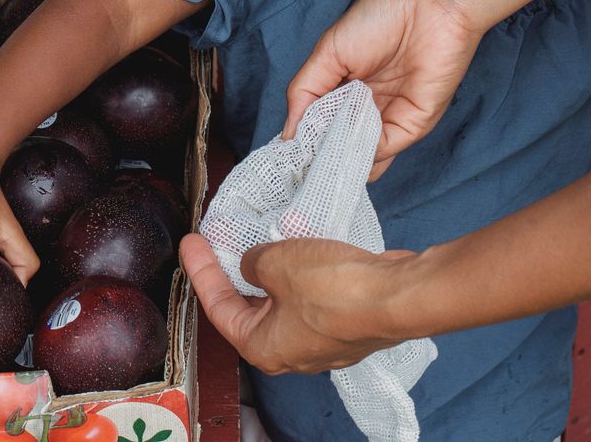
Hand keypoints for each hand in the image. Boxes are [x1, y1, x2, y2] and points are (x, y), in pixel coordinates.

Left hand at [181, 233, 414, 373]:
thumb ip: (253, 262)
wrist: (397, 296)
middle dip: (234, 273)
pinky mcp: (347, 324)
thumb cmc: (335, 289)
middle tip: (221, 239)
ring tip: (260, 237)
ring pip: (284, 302)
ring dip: (271, 271)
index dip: (201, 272)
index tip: (193, 243)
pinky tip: (300, 247)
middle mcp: (292, 353)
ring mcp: (323, 342)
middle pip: (250, 310)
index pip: (219, 309)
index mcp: (264, 348)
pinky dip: (300, 273)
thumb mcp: (276, 262)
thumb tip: (253, 263)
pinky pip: (313, 297)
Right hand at [284, 0, 486, 175]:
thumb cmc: (380, 15)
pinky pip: (384, 149)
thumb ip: (304, 92)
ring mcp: (391, 117)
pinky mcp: (414, 124)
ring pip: (362, 155)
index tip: (286, 154)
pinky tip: (345, 148)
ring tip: (321, 162)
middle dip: (321, 157)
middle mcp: (368, 106)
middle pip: (340, 144)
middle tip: (301, 166)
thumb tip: (287, 134)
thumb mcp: (327, 52)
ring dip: (341, 160)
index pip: (320, 124)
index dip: (303, 140)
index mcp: (346, 87)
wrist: (432, 3)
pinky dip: (363, 155)